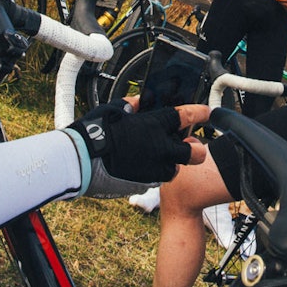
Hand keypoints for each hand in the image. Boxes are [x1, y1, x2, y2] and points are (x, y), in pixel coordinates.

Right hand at [66, 100, 208, 197]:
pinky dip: (151, 172)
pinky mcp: (144, 183)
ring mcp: (154, 169)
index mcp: (155, 125)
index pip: (188, 116)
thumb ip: (132, 106)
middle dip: (195, 148)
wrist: (80, 159)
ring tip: (157, 157)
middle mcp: (160, 148)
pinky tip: (138, 167)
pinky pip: (155, 179)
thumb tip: (139, 103)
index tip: (206, 112)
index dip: (201, 113)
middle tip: (187, 144)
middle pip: (196, 153)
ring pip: (175, 169)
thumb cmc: (95, 131)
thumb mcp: (114, 109)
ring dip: (170, 162)